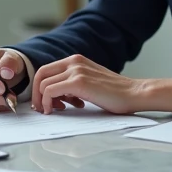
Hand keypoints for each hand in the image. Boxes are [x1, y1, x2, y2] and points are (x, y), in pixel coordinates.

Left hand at [32, 55, 171, 114]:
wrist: (135, 94)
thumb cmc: (115, 94)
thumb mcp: (90, 82)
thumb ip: (73, 83)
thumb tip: (56, 96)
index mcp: (76, 60)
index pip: (47, 70)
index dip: (41, 87)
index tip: (45, 102)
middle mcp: (74, 62)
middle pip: (41, 74)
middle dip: (36, 94)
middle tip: (42, 109)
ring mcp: (75, 70)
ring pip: (43, 83)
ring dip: (43, 100)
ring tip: (54, 111)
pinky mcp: (78, 82)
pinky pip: (50, 91)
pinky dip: (47, 102)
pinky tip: (56, 111)